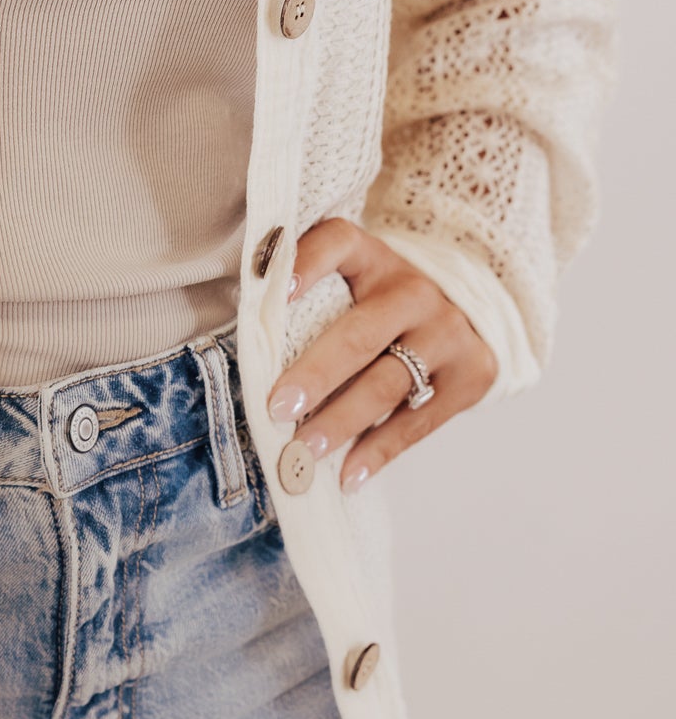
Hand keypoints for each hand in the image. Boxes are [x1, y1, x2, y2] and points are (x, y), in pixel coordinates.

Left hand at [265, 219, 496, 492]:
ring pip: (387, 384)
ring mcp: (449, 334)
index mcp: (374, 257)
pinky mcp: (472, 376)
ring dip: (342, 422)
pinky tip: (348, 475)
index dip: (306, 262)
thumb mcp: (353, 276)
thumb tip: (247, 345)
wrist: (469, 308)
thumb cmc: (382, 298)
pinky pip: (418, 422)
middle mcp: (416, 291)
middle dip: (317, 375)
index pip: (338, 242)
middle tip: (278, 408)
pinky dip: (379, 451)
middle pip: (360, 335)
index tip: (277, 289)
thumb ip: (306, 293)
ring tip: (303, 451)